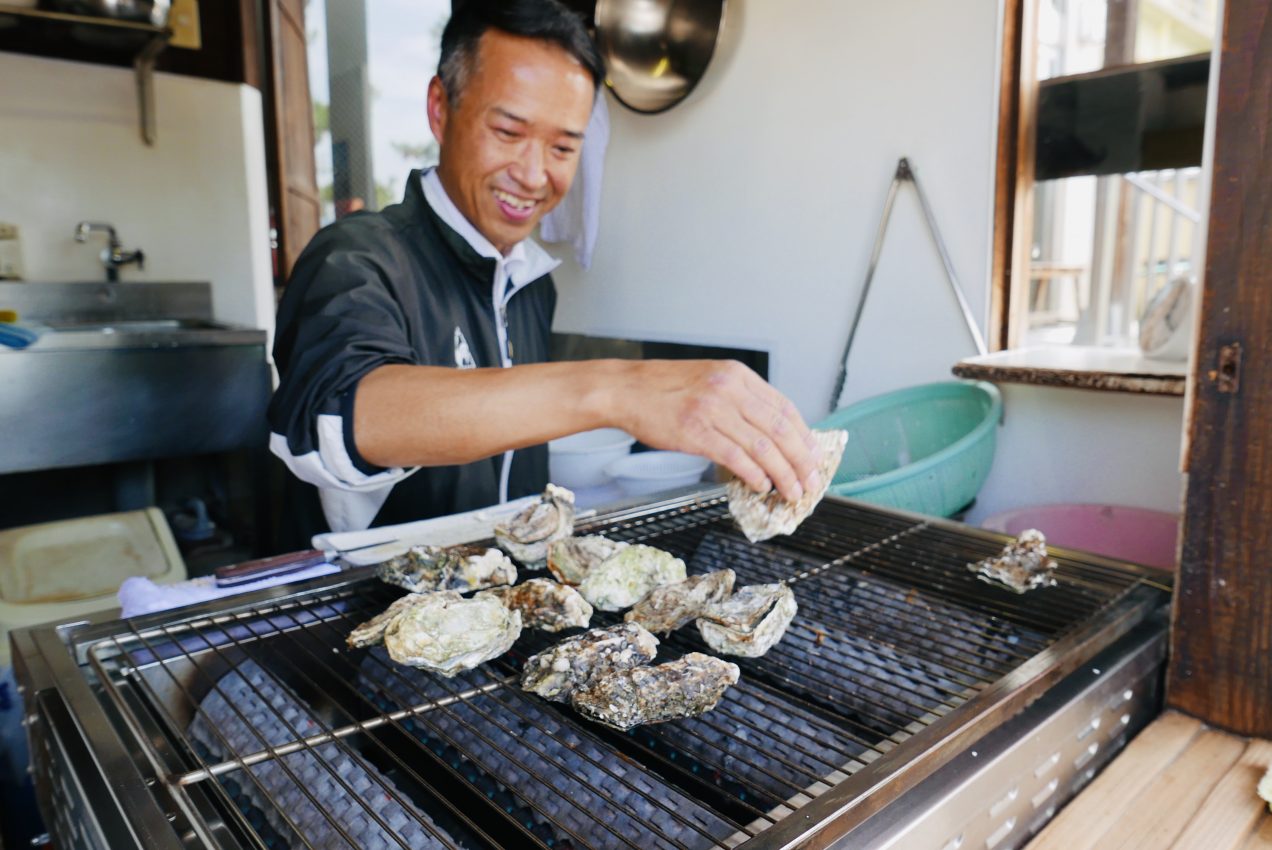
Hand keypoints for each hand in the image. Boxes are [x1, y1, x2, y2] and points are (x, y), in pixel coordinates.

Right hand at [611, 360, 821, 501]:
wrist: (624, 390)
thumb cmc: (663, 389)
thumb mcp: (709, 379)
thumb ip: (739, 399)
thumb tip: (768, 433)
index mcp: (737, 375)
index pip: (784, 407)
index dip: (804, 436)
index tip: (814, 456)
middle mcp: (729, 389)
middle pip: (780, 429)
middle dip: (802, 461)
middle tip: (812, 482)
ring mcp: (713, 410)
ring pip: (763, 447)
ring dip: (783, 474)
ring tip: (792, 492)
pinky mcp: (696, 432)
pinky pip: (736, 458)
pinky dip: (754, 475)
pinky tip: (761, 486)